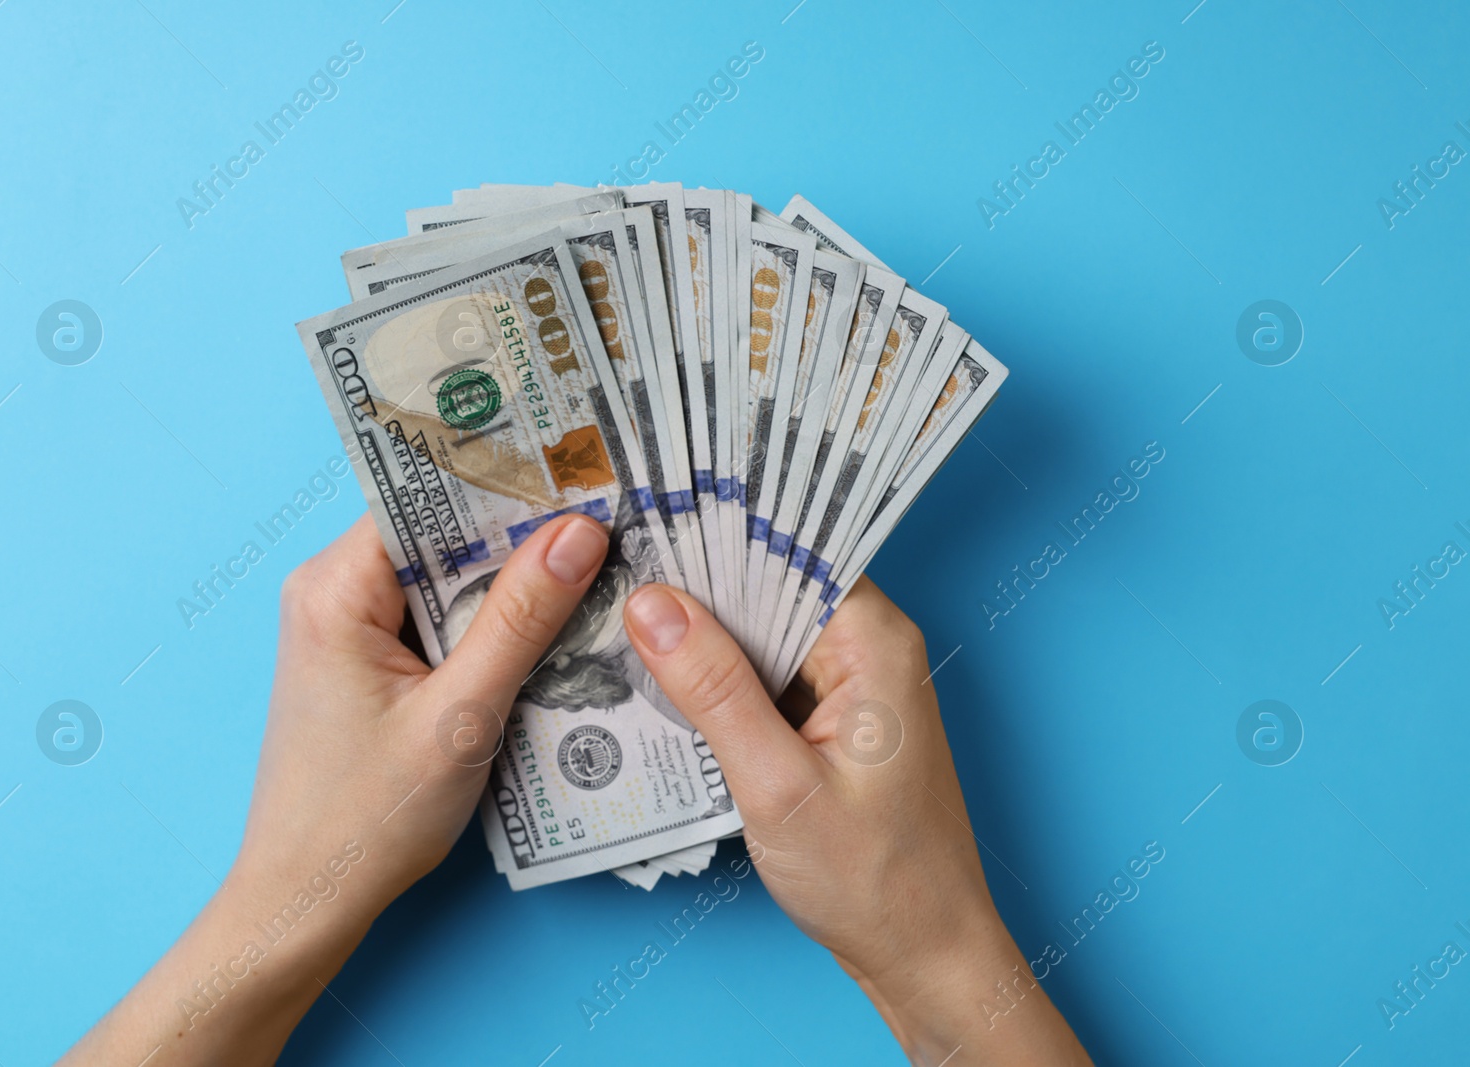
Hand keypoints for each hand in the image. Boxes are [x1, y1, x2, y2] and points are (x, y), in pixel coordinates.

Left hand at [62, 513, 609, 1065]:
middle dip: (519, 534)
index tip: (579, 473)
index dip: (506, 484)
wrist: (306, 900)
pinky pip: (437, 617)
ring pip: (445, 577)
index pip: (428, 498)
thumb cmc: (366, 820)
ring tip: (591, 571)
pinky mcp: (366, 661)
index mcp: (336, 588)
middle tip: (606, 523)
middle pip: (440, 533)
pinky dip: (488, 624)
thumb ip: (520, 620)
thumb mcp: (460, 716)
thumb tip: (579, 531)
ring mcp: (347, 627)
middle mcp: (332, 591)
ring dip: (510, 584)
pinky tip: (545, 632)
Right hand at [623, 579, 1090, 1065]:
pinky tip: (663, 685)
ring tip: (620, 624)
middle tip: (611, 577)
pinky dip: (717, 679)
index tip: (641, 521)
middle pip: (768, 584)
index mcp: (873, 641)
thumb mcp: (777, 785)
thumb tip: (651, 604)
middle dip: (694, 583)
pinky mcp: (830, 717)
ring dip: (700, 635)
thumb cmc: (874, 882)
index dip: (713, 532)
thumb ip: (713, 690)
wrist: (925, 958)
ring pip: (759, 629)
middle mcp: (868, 646)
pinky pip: (764, 673)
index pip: (786, 549)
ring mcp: (850, 683)